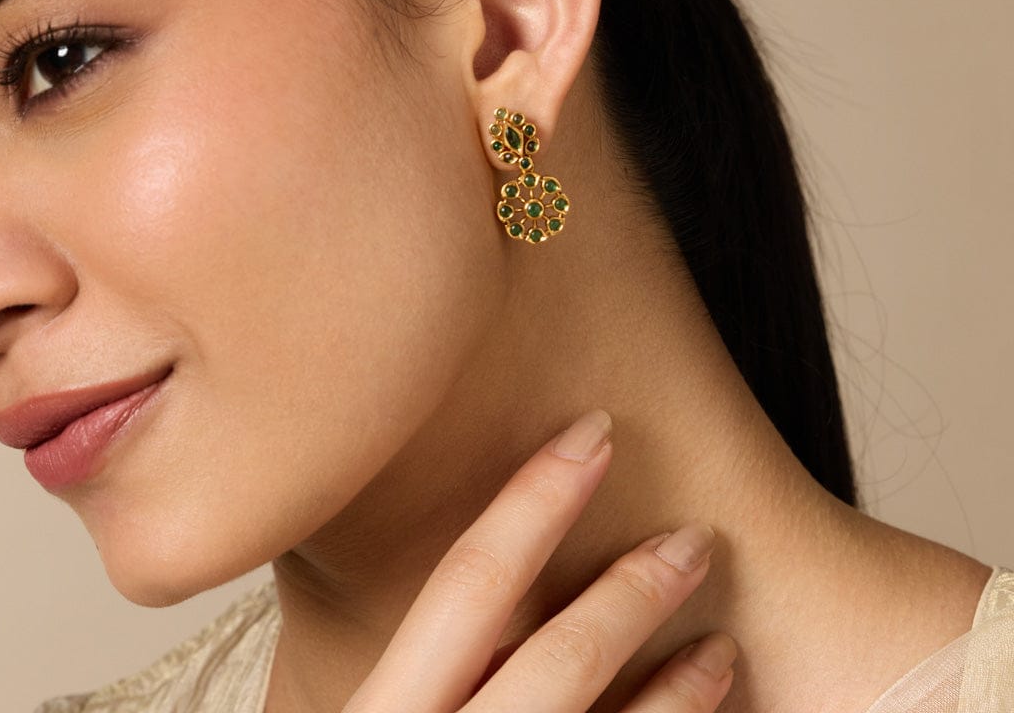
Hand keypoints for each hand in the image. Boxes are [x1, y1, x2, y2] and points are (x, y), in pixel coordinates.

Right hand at [342, 408, 735, 711]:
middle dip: (631, 592)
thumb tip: (466, 571)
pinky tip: (710, 692)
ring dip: (681, 682)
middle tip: (695, 537)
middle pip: (558, 658)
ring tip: (720, 638)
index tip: (594, 432)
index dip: (535, 499)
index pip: (469, 583)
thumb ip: (399, 665)